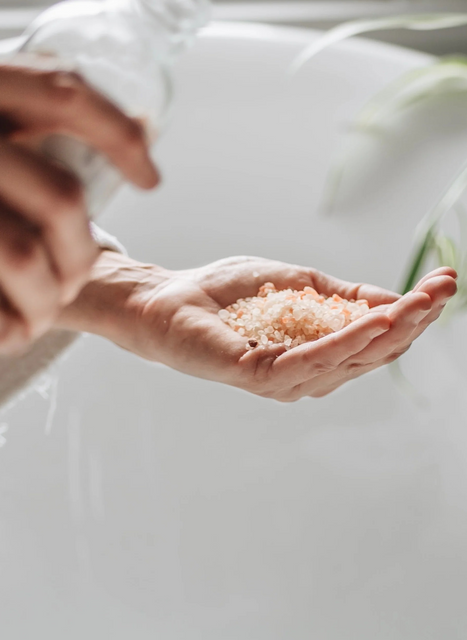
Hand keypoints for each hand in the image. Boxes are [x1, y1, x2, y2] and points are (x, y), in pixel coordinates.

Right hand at [0, 63, 159, 353]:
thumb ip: (28, 111)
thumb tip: (141, 135)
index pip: (64, 96)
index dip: (119, 138)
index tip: (150, 180)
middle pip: (60, 199)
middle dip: (81, 252)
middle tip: (75, 276)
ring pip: (23, 256)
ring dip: (46, 297)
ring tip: (42, 311)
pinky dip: (6, 326)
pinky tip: (10, 333)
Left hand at [58, 253, 456, 400]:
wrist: (168, 298)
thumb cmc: (226, 293)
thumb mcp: (298, 285)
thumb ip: (342, 296)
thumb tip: (394, 298)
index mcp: (317, 354)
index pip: (375, 339)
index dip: (411, 313)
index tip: (445, 282)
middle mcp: (307, 374)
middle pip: (372, 353)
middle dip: (410, 320)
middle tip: (443, 290)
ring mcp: (284, 380)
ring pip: (349, 360)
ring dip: (387, 330)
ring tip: (418, 304)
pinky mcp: (259, 375)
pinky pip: (310, 361)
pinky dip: (344, 341)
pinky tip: (372, 322)